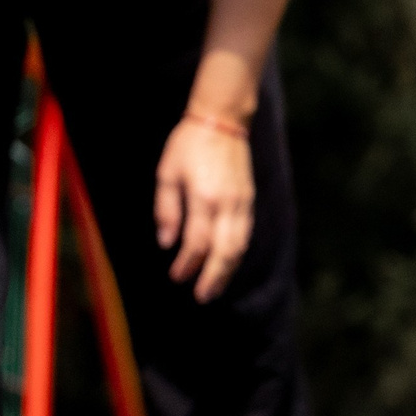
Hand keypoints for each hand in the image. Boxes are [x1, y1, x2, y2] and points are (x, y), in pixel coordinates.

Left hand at [154, 115, 253, 301]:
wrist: (223, 119)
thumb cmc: (189, 144)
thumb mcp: (166, 174)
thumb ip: (166, 209)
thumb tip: (167, 242)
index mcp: (205, 197)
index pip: (197, 243)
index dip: (187, 264)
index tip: (176, 276)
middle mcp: (228, 203)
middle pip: (225, 251)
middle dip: (214, 277)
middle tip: (202, 296)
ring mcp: (243, 201)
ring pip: (240, 245)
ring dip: (228, 270)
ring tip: (215, 288)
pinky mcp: (249, 198)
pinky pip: (246, 233)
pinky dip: (237, 252)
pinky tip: (226, 263)